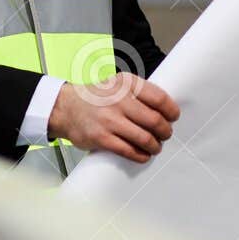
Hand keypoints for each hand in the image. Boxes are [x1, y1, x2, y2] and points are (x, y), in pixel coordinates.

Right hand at [48, 73, 179, 163]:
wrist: (65, 108)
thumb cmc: (96, 97)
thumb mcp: (117, 84)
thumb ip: (138, 92)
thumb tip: (164, 109)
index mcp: (126, 84)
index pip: (159, 98)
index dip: (171, 111)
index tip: (174, 117)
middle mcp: (119, 100)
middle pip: (155, 120)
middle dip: (165, 131)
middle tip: (165, 134)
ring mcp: (110, 120)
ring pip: (145, 138)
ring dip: (155, 146)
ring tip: (155, 146)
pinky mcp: (101, 138)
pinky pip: (129, 151)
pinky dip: (140, 155)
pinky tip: (143, 155)